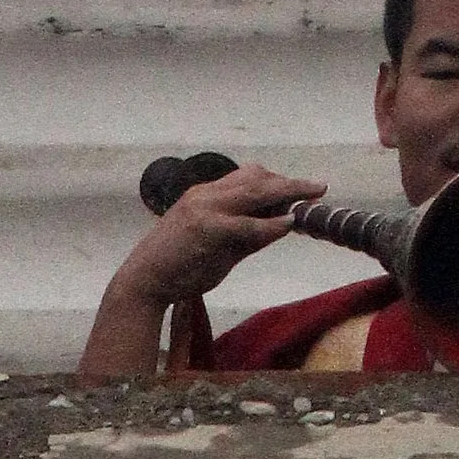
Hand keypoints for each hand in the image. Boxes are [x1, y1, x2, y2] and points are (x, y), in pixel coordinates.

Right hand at [121, 162, 325, 306]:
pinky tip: (287, 224)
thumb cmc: (177, 267)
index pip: (247, 176)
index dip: (276, 180)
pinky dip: (271, 223)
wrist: (142, 283)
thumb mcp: (214, 246)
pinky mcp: (207, 229)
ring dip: (287, 192)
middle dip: (289, 182)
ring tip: (310, 197)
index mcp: (205, 194)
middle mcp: (206, 194)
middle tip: (316, 187)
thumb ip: (245, 235)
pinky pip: (247, 223)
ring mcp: (206, 209)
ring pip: (254, 191)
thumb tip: (280, 226)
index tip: (297, 186)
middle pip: (255, 178)